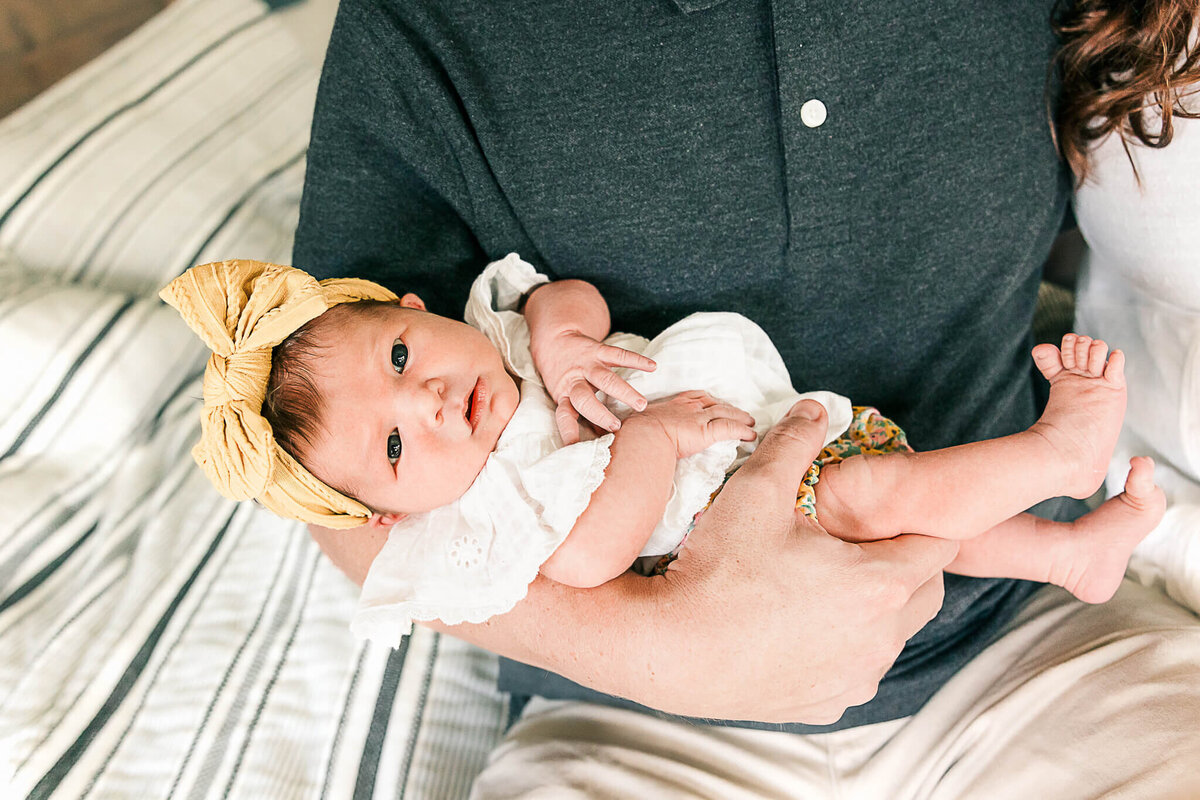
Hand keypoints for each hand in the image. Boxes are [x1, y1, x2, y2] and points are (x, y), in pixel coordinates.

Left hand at [533, 329, 657, 443]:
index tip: (576, 446)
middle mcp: (573, 381)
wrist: (554, 342)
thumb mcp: (562, 395)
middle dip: (600, 414)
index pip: (564, 416)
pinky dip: (636, 360)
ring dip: (624, 392)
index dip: (569, 431)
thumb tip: (598, 441)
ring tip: (641, 404)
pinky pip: (618, 354)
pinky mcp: (598, 350)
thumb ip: (579, 414)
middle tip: (616, 427)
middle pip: (584, 400)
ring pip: (605, 379)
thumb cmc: (562, 377)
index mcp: (563, 396)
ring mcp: (586, 365)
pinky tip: (652, 367)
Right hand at [633, 390, 756, 457]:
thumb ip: (648, 428)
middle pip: (715, 403)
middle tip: (740, 413)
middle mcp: (689, 407)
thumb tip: (642, 437)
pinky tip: (751, 435)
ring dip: (740, 417)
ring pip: (726, 413)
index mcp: (673, 404)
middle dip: (729, 408)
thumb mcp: (642, 425)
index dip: (708, 400)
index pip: (696, 397)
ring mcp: (699, 418)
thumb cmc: (636, 433)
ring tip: (750, 422)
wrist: (642, 436)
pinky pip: (730, 428)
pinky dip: (742, 430)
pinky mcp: (707, 431)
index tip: (715, 403)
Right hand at [653, 399, 958, 722]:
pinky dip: (845, 645)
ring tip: (825, 581)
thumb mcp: (755, 491)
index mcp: (879, 583)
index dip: (913, 519)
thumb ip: (794, 442)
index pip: (939, 543)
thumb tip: (814, 409)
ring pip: (894, 633)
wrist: (671, 651)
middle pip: (928, 589)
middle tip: (853, 540)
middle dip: (904, 560)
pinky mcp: (829, 705)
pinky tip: (801, 624)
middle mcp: (881, 639)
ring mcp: (856, 678)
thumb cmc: (716, 572)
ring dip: (877, 605)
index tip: (879, 512)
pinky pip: (857, 668)